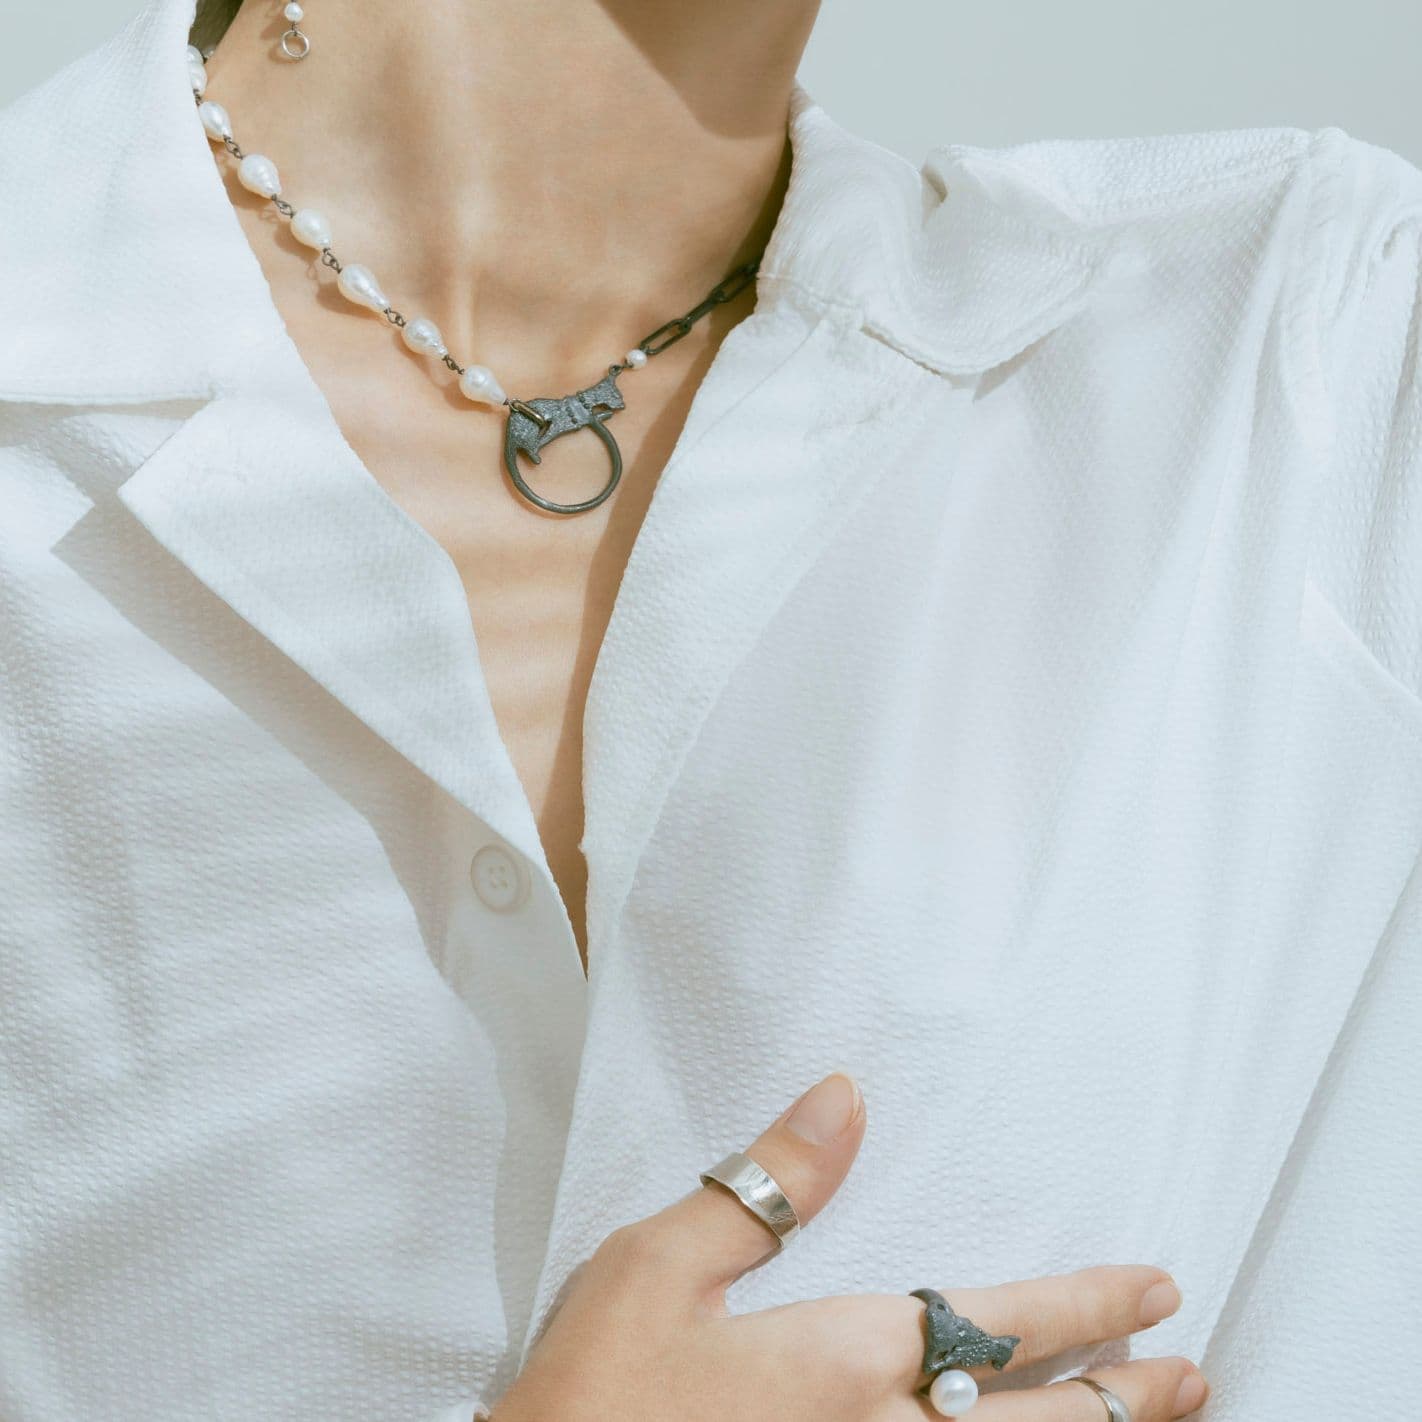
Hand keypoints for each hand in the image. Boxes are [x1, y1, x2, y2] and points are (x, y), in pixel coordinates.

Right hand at [490, 1072, 1208, 1421]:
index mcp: (843, 1361)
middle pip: (1036, 1421)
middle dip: (1123, 1395)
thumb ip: (763, 1186)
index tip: (1153, 1289)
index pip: (997, 1324)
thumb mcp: (657, 1267)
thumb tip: (843, 1097)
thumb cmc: (593, 1395)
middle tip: (1188, 1372)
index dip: (1085, 1306)